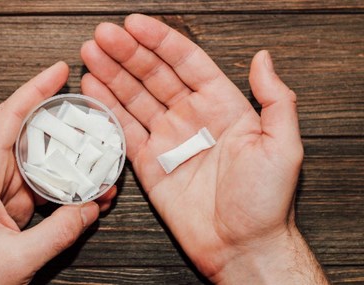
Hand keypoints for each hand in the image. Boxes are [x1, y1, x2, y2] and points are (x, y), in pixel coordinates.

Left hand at [0, 62, 115, 284]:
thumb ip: (60, 231)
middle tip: (94, 123)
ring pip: (38, 166)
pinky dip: (61, 191)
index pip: (8, 118)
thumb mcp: (17, 257)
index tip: (58, 71)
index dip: (34, 90)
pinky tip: (83, 195)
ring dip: (67, 167)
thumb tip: (90, 209)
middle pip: (30, 139)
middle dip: (64, 131)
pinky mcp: (5, 209)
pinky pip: (38, 190)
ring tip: (99, 167)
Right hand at [81, 14, 327, 283]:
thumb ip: (275, 98)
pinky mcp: (149, 164)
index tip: (135, 24)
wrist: (241, 246)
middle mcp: (192, 118)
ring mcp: (168, 139)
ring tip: (91, 52)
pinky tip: (94, 88)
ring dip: (112, 74)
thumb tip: (264, 58)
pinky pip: (125, 130)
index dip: (160, 41)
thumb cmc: (266, 201)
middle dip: (127, 53)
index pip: (186, 62)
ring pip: (135, 97)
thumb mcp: (283, 145)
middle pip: (153, 75)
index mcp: (222, 106)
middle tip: (102, 35)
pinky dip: (108, 109)